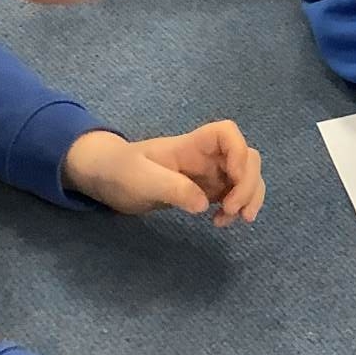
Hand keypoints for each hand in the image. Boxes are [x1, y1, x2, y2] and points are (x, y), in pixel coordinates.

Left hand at [65, 124, 263, 227]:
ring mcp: (208, 174)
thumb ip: (172, 188)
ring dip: (248, 198)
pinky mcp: (205, 190)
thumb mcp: (140, 179)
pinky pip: (233, 195)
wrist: (106, 179)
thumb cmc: (119, 171)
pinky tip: (219, 222)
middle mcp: (206, 157)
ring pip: (246, 177)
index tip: (233, 178)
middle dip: (249, 184)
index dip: (238, 152)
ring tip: (231, 220)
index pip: (227, 133)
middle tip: (234, 211)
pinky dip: (236, 208)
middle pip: (247, 157)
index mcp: (191, 145)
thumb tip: (204, 204)